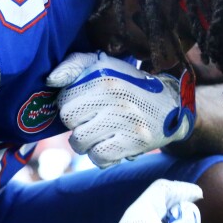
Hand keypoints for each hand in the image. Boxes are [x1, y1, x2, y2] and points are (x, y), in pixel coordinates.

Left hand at [46, 52, 195, 167]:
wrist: (171, 105)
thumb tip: (50, 80)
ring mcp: (125, 119)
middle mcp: (114, 96)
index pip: (63, 100)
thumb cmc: (128, 86)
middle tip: (92, 121)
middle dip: (76, 125)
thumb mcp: (103, 66)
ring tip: (100, 135)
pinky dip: (101, 156)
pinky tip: (109, 147)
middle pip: (69, 120)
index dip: (70, 106)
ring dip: (86, 143)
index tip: (85, 106)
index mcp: (103, 76)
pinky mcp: (135, 141)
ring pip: (80, 141)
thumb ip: (73, 66)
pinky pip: (99, 157)